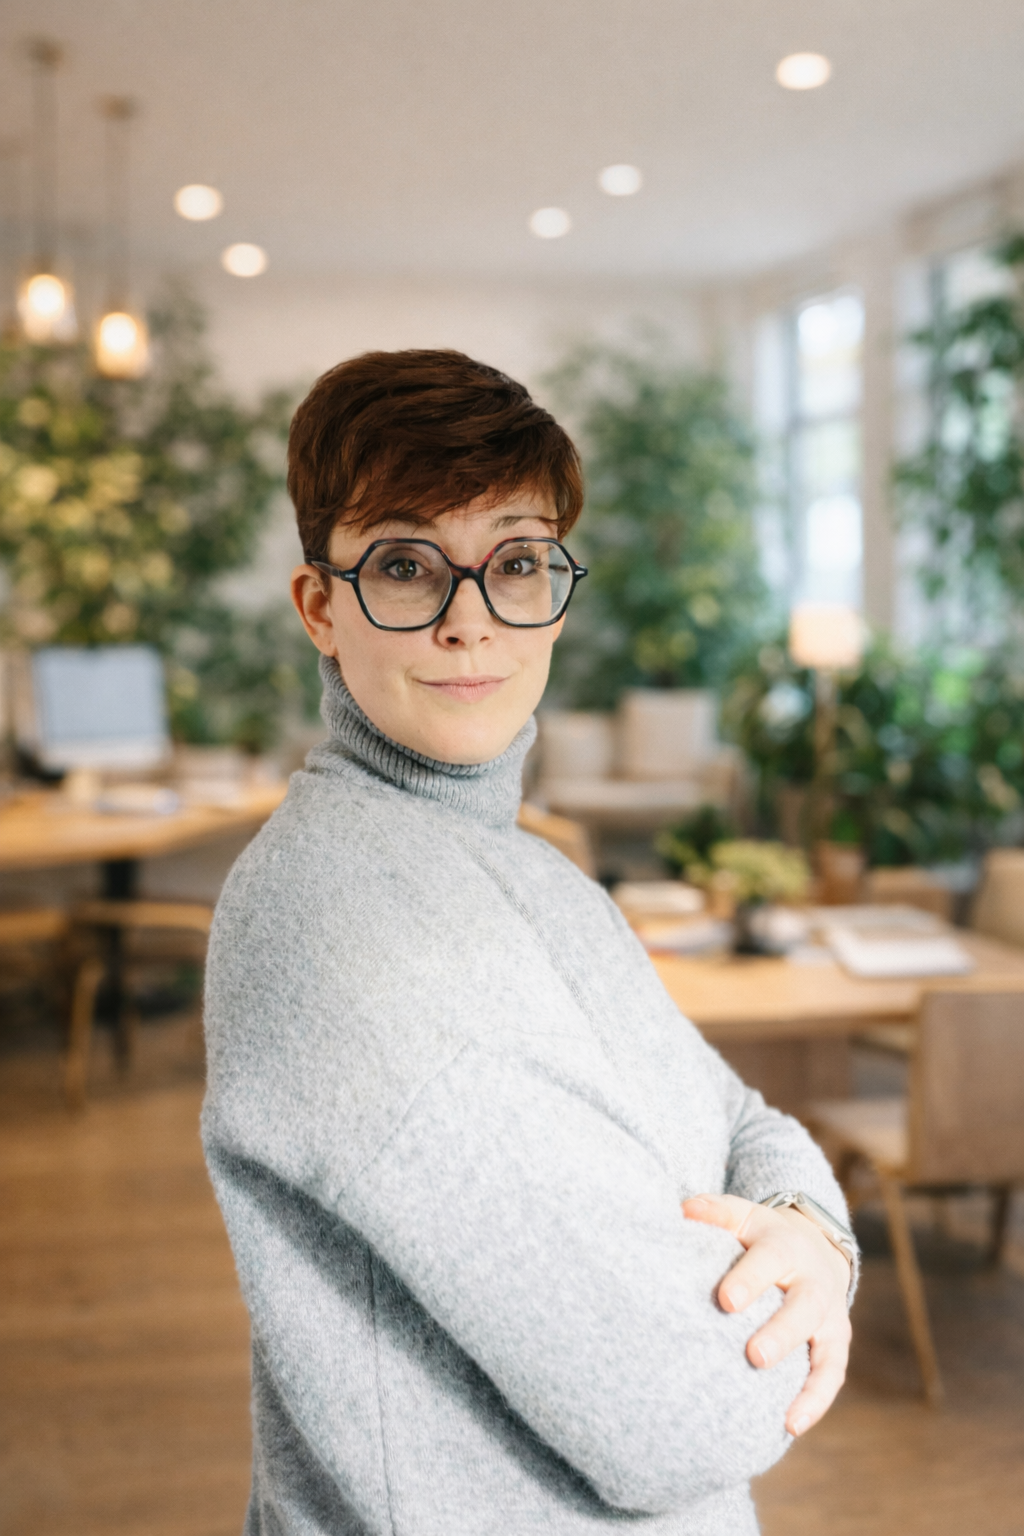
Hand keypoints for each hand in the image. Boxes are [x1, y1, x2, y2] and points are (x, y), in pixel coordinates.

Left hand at [682, 1192, 851, 1436]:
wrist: (813, 1246)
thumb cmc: (760, 1237)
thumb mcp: (742, 1216)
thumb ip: (715, 1212)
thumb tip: (684, 1209)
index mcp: (784, 1247)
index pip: (769, 1260)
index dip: (750, 1279)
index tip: (726, 1300)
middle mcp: (812, 1283)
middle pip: (803, 1308)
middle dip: (781, 1332)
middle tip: (755, 1355)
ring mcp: (828, 1316)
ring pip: (824, 1348)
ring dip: (806, 1381)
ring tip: (784, 1412)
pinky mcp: (835, 1344)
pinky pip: (831, 1375)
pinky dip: (815, 1401)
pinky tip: (790, 1426)